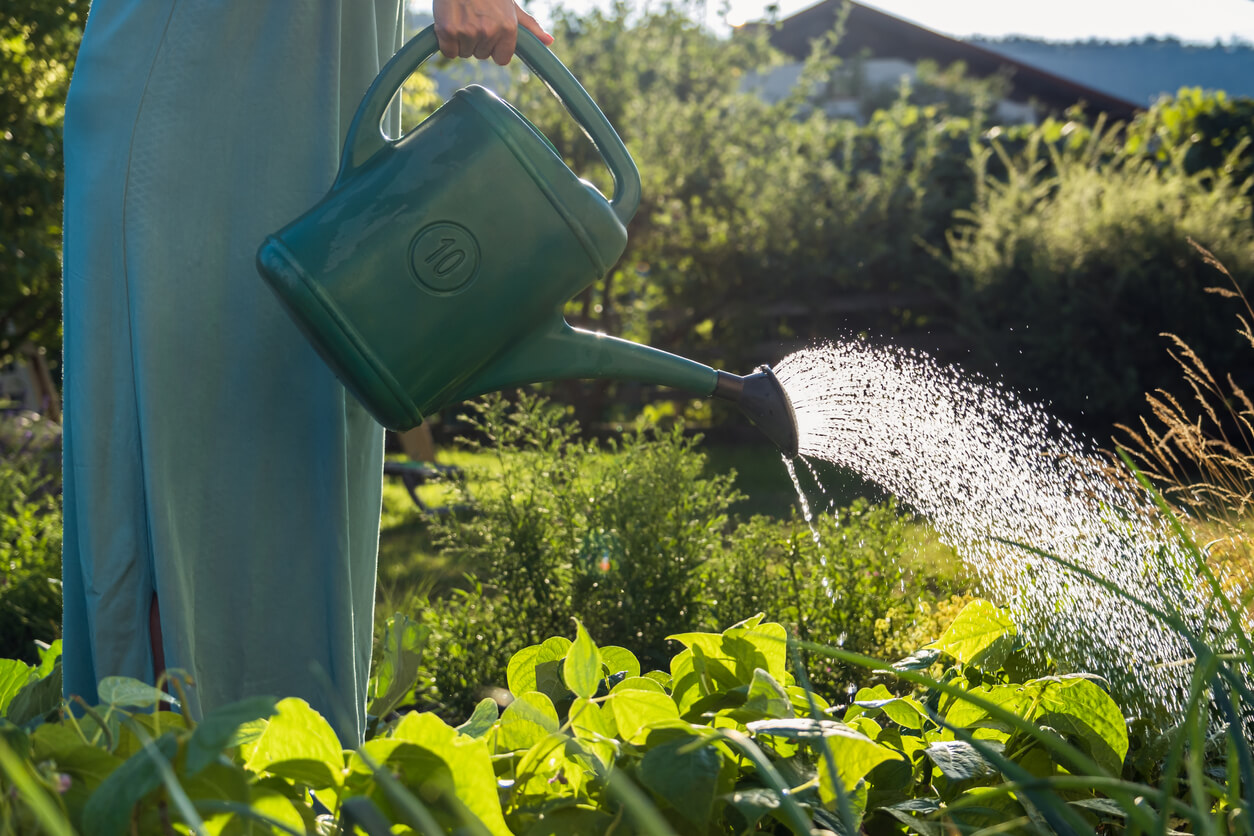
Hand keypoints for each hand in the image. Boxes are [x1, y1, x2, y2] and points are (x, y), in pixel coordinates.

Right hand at [432, 0, 553, 65]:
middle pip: (481, 55)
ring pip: (465, 53)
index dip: (493, 47)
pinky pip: (449, 52)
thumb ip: (529, 26)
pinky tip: (450, 22)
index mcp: (508, 28)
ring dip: (461, 40)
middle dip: (477, 40)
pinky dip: (446, 41)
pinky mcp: (448, 31)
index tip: (489, 31)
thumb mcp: (511, 5)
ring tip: (462, 17)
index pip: (502, 59)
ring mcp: (468, 32)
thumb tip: (549, 41)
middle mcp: (489, 31)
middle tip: (473, 17)